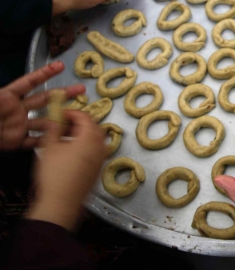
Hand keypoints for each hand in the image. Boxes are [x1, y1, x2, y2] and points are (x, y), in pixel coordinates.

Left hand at [0, 62, 84, 150]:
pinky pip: (35, 141)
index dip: (45, 74)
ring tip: (79, 117)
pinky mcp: (16, 142)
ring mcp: (18, 126)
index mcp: (7, 97)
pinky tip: (63, 138)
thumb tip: (19, 84)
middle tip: (81, 90)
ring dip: (62, 118)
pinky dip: (49, 140)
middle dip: (63, 94)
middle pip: (44, 100)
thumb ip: (1, 94)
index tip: (61, 65)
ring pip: (46, 120)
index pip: (29, 82)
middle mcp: (16, 110)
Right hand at [27, 110, 105, 230]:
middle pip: (94, 127)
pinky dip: (87, 146)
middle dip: (80, 122)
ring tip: (67, 137)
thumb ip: (53, 130)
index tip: (61, 113)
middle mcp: (101, 147)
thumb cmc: (55, 174)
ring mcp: (102, 159)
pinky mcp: (99, 169)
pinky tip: (73, 151)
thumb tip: (56, 122)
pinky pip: (96, 151)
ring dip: (84, 134)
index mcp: (90, 138)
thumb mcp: (50, 148)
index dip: (73, 113)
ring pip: (97, 139)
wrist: (62, 202)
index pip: (86, 117)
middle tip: (65, 124)